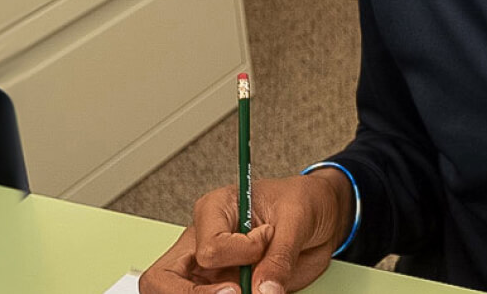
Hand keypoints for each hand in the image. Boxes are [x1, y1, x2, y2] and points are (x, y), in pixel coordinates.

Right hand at [139, 172, 353, 293]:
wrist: (322, 215)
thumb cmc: (304, 202)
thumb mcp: (297, 218)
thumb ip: (279, 255)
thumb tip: (264, 291)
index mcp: (214, 210)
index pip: (208, 249)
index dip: (241, 254)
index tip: (267, 240)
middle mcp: (202, 240)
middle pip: (164, 280)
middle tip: (238, 293)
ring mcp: (209, 269)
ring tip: (250, 290)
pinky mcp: (222, 286)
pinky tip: (253, 293)